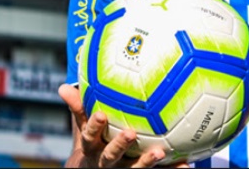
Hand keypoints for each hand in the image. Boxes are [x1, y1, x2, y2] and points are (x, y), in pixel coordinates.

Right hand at [58, 84, 172, 167]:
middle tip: (129, 133)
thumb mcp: (82, 127)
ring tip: (160, 152)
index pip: (89, 136)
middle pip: (112, 156)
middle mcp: (107, 162)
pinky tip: (186, 166)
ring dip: (147, 161)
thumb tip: (62, 88)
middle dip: (119, 145)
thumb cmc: (93, 142)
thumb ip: (78, 108)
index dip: (94, 126)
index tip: (100, 115)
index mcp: (92, 147)